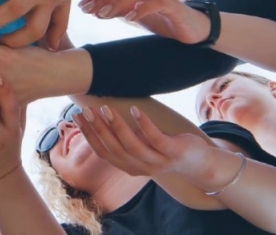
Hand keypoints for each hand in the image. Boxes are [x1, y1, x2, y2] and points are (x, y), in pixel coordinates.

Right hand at [74, 104, 213, 180]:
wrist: (198, 164)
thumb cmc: (165, 150)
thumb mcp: (141, 148)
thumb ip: (124, 140)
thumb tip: (100, 116)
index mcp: (129, 166)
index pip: (103, 152)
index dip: (88, 135)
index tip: (76, 117)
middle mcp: (140, 167)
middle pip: (114, 149)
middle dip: (98, 129)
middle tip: (87, 110)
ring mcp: (158, 161)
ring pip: (132, 145)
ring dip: (117, 126)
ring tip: (106, 108)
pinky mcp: (173, 153)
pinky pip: (156, 139)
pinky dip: (144, 124)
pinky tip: (134, 109)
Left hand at [79, 0, 209, 43]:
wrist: (192, 30)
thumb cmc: (162, 21)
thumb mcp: (136, 16)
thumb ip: (119, 12)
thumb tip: (95, 12)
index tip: (82, 6)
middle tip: (88, 11)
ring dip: (117, 3)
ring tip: (104, 15)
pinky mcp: (172, 5)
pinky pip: (155, 3)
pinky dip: (141, 9)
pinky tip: (130, 19)